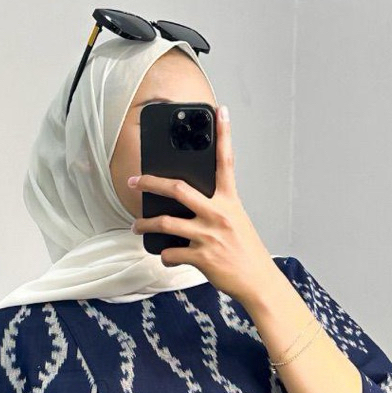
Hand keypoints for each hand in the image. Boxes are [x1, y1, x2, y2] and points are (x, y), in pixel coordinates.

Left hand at [127, 104, 279, 305]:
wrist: (257, 280)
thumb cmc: (246, 251)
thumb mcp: (236, 222)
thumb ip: (216, 209)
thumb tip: (188, 204)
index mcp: (229, 202)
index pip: (227, 162)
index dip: (224, 135)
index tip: (221, 111)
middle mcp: (218, 214)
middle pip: (178, 189)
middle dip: (150, 183)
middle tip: (134, 181)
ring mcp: (208, 236)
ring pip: (165, 224)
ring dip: (145, 225)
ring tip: (135, 225)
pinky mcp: (201, 257)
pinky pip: (171, 253)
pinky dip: (165, 256)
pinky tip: (168, 256)